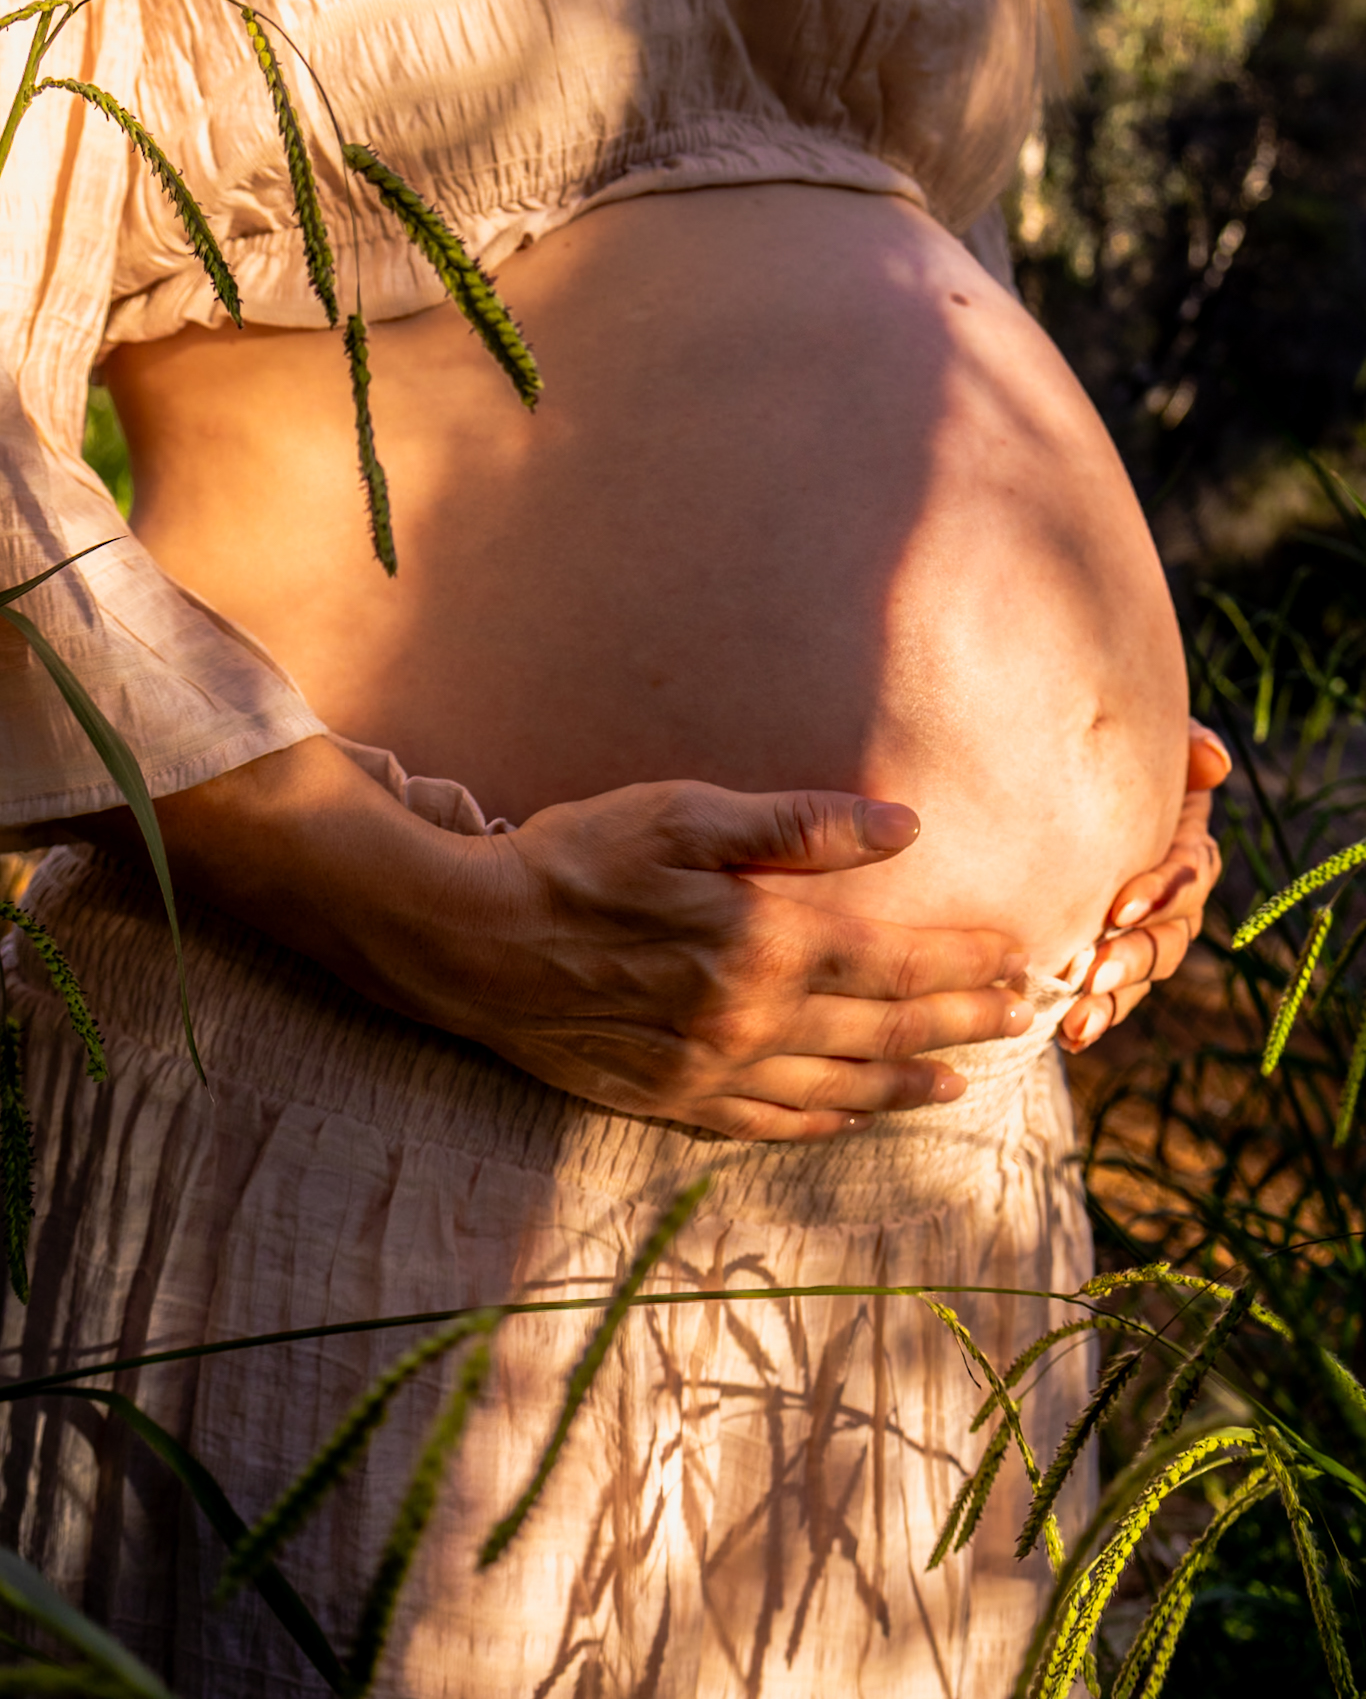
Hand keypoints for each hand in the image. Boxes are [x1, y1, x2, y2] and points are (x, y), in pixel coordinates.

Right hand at [453, 780, 1033, 1140]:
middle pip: (884, 1028)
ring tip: (965, 1080)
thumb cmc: (575, 858)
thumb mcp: (683, 814)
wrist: (468, 941)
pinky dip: (829, 1120)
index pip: (895, 959)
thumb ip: (798, 825)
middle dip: (963, 1020)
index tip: (1016, 956)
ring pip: (840, 1086)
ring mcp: (711, 1071)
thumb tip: (903, 827)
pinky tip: (855, 1113)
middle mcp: (750, 1020)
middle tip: (1024, 1018)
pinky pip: (772, 1122)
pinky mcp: (671, 1100)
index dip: (963, 960)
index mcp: (762, 941)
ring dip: (911, 1082)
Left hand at [1057, 720, 1229, 1052]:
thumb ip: (1179, 744)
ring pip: (1144, 976)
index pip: (1190, 873)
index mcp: (1183, 843)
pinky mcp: (1103, 959)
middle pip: (1172, 937)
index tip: (1120, 908)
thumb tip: (1213, 762)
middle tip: (1092, 972)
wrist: (1036, 784)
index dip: (1164, 892)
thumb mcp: (1140, 741)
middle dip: (1135, 958)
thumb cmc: (1094, 755)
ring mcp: (1139, 933)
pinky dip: (1094, 1018)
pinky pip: (1111, 998)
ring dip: (1115, 1002)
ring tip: (1077, 1020)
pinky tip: (1066, 1035)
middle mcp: (1171, 896)